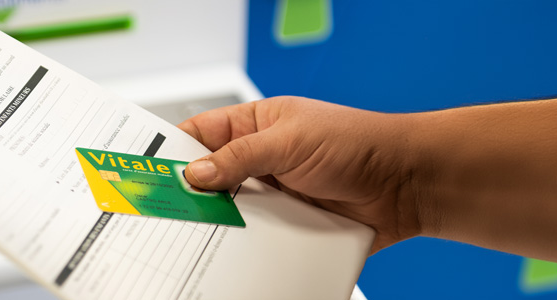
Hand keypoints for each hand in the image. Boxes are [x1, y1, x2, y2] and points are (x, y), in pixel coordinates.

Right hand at [178, 96, 426, 253]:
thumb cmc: (358, 143)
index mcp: (254, 126)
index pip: (200, 134)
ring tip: (196, 233)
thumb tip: (195, 173)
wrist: (407, 184)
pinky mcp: (289, 225)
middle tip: (167, 209)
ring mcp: (273, 194)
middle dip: (191, 194)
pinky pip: (258, 237)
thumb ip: (239, 157)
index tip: (149, 170)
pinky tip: (234, 252)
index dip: (173, 150)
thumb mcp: (289, 141)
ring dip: (220, 221)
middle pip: (209, 179)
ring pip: (230, 212)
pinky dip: (247, 245)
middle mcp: (260, 160)